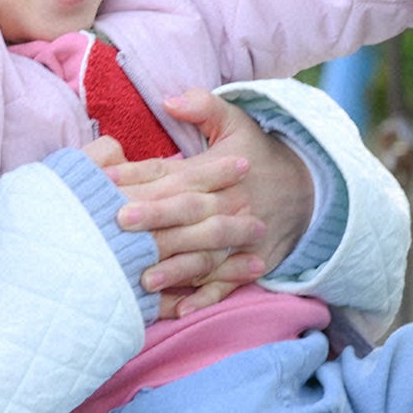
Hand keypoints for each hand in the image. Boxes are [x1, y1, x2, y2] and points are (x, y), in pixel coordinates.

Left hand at [104, 89, 312, 317]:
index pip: (170, 175)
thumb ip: (203, 106)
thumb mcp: (236, 121)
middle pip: (186, 213)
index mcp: (211, 172)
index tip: (104, 181)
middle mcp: (224, 206)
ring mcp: (238, 238)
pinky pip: (228, 284)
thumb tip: (168, 100)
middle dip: (154, 218)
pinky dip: (206, 298)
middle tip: (118, 223)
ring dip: (176, 268)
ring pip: (204, 255)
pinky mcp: (249, 262)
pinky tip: (180, 311)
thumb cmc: (257, 152)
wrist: (308, 188)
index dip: (137, 177)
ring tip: (144, 278)